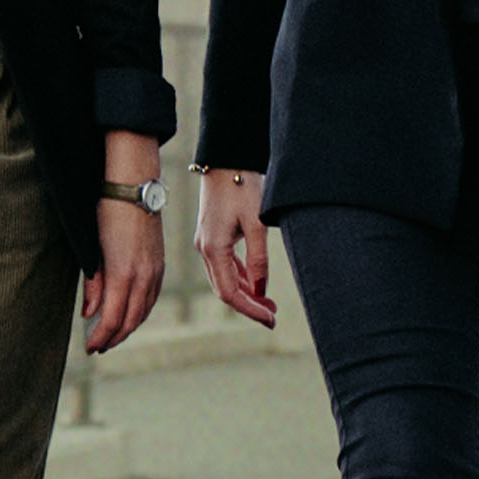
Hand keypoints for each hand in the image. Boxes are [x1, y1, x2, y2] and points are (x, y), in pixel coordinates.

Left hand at [78, 128, 165, 353]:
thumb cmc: (107, 212)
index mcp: (123, 274)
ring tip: (112, 335)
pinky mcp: (160, 264)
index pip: (113, 319)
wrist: (135, 186)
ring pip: (143, 312)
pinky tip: (130, 314)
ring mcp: (155, 271)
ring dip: (128, 327)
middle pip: (130, 321)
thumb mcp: (93, 247)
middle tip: (98, 347)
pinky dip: (140, 312)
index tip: (89, 347)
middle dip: (114, 338)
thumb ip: (93, 283)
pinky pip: (152, 298)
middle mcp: (143, 277)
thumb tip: (89, 313)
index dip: (100, 337)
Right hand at [195, 167, 278, 328]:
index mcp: (213, 249)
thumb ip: (259, 258)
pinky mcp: (212, 235)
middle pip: (225, 290)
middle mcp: (205, 249)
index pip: (230, 293)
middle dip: (249, 305)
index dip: (250, 310)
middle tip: (273, 315)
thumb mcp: (256, 222)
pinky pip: (224, 265)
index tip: (271, 319)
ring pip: (225, 279)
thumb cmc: (241, 186)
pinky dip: (241, 277)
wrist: (225, 159)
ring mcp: (206, 243)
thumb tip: (261, 290)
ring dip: (246, 293)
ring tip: (269, 303)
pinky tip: (256, 282)